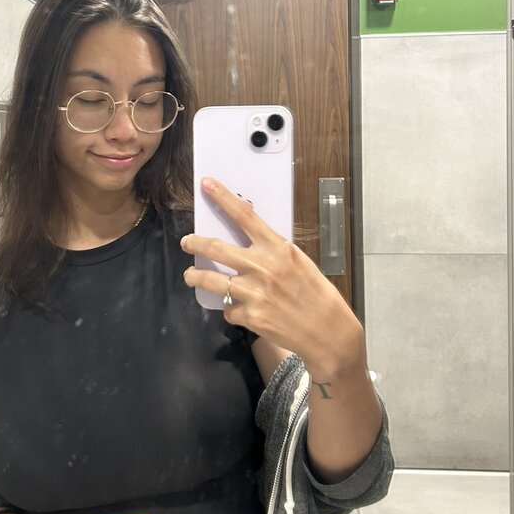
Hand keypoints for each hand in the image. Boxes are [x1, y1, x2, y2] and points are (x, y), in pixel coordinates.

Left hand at [181, 176, 364, 375]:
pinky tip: (240, 309)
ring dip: (195, 277)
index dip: (223, 197)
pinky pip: (228, 309)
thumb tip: (247, 241)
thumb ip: (272, 251)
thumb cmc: (315, 292)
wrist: (327, 330)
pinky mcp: (250, 316)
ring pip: (210, 280)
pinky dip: (231, 309)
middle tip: (186, 242)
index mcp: (277, 248)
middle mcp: (262, 267)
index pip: (245, 216)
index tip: (206, 184)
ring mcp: (253, 293)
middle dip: (195, 243)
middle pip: (216, 248)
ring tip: (190, 276)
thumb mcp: (297, 261)